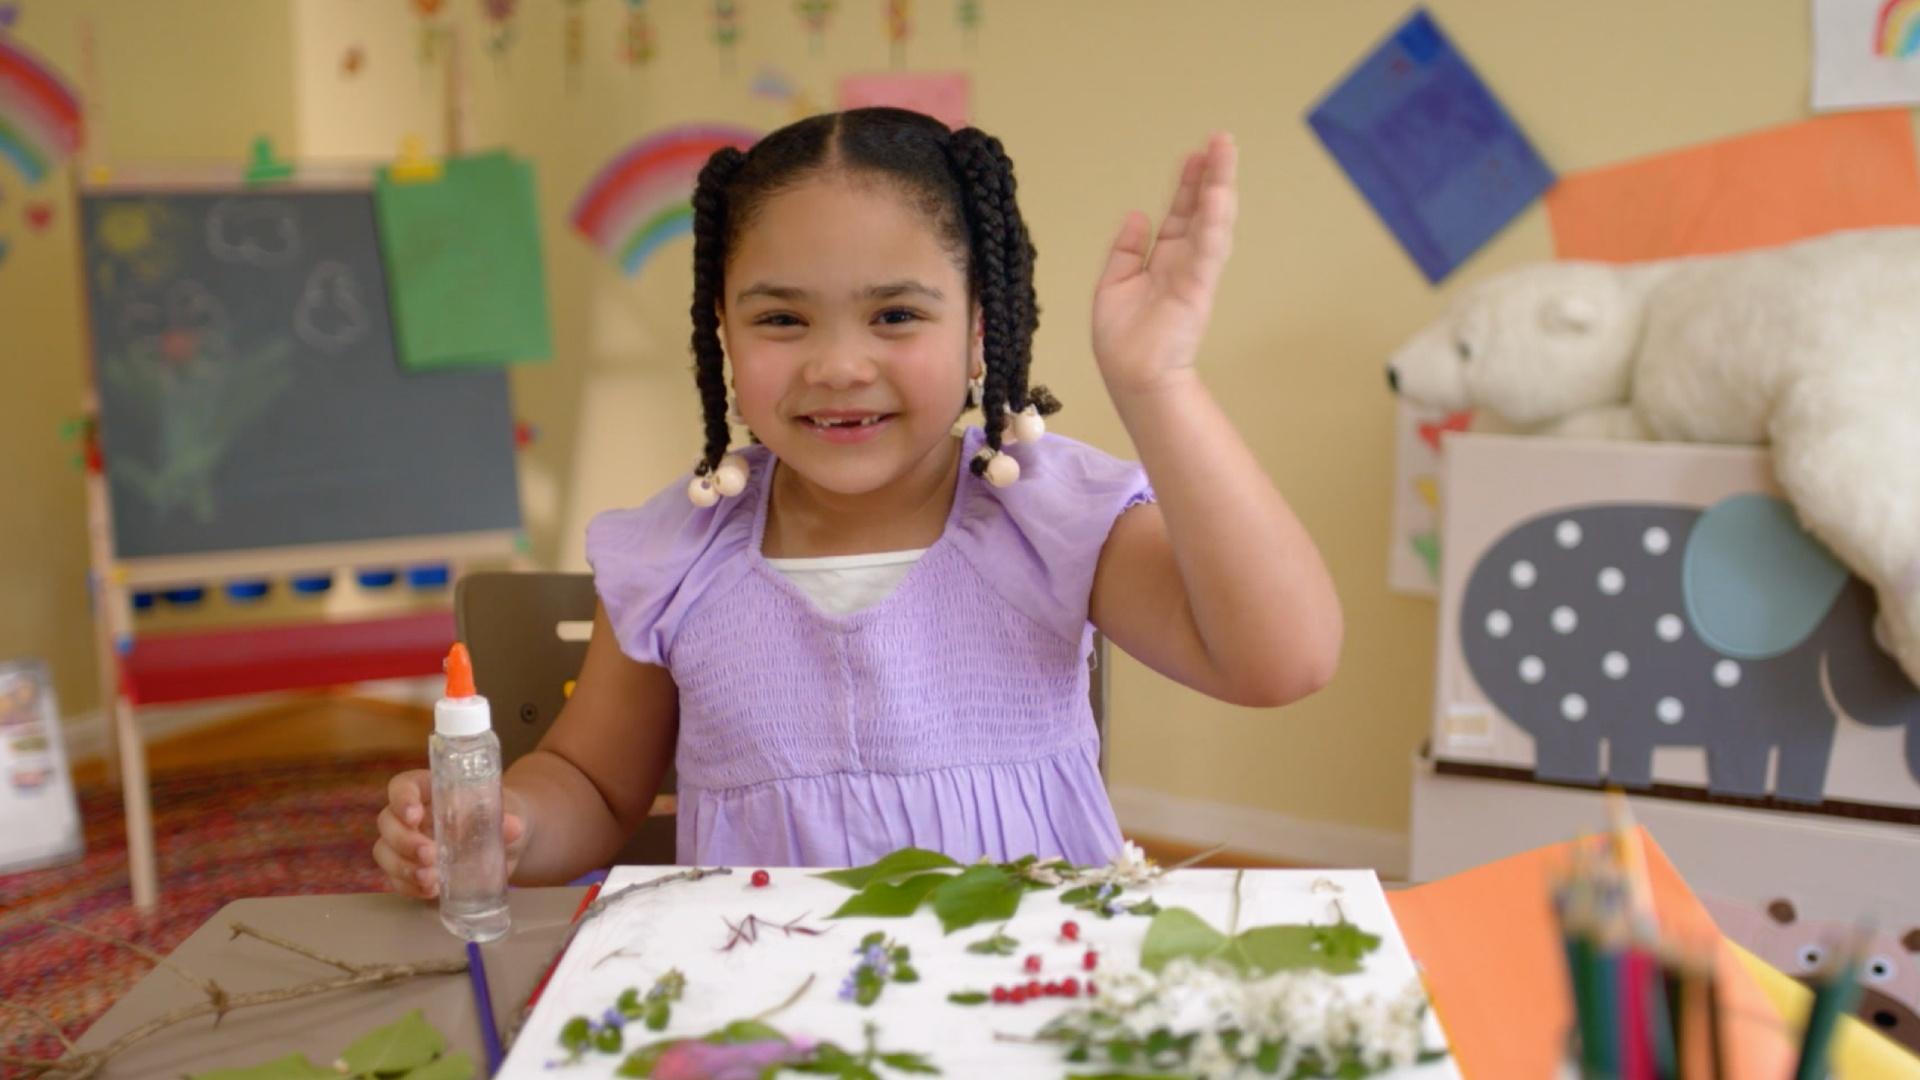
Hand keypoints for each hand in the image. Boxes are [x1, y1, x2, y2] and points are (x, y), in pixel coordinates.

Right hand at [372, 769, 527, 899]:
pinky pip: (395, 879)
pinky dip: (409, 887)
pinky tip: (430, 890)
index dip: (402, 799)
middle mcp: (411, 815)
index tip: (414, 816)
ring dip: (402, 867)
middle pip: (387, 822)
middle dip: (404, 841)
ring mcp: (406, 844)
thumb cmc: (499, 816)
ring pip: (384, 852)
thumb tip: (513, 826)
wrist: (505, 844)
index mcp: (430, 788)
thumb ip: (505, 817)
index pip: (403, 786)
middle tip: (430, 854)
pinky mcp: (411, 870)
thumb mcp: (507, 812)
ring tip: (431, 878)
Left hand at [1092, 132, 1237, 397]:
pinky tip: (1218, 193)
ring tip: (1225, 152)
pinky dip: (1213, 221)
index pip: (1180, 214)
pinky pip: (1207, 249)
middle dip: (1211, 174)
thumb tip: (1137, 215)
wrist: (1132, 377)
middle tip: (1221, 139)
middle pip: (1201, 210)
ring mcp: (1194, 274)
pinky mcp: (1197, 288)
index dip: (1188, 184)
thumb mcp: (1114, 283)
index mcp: (1164, 260)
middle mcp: (1184, 262)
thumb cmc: (1123, 340)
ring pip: (1211, 222)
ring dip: (1219, 186)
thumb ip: (1127, 249)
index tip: (1196, 154)